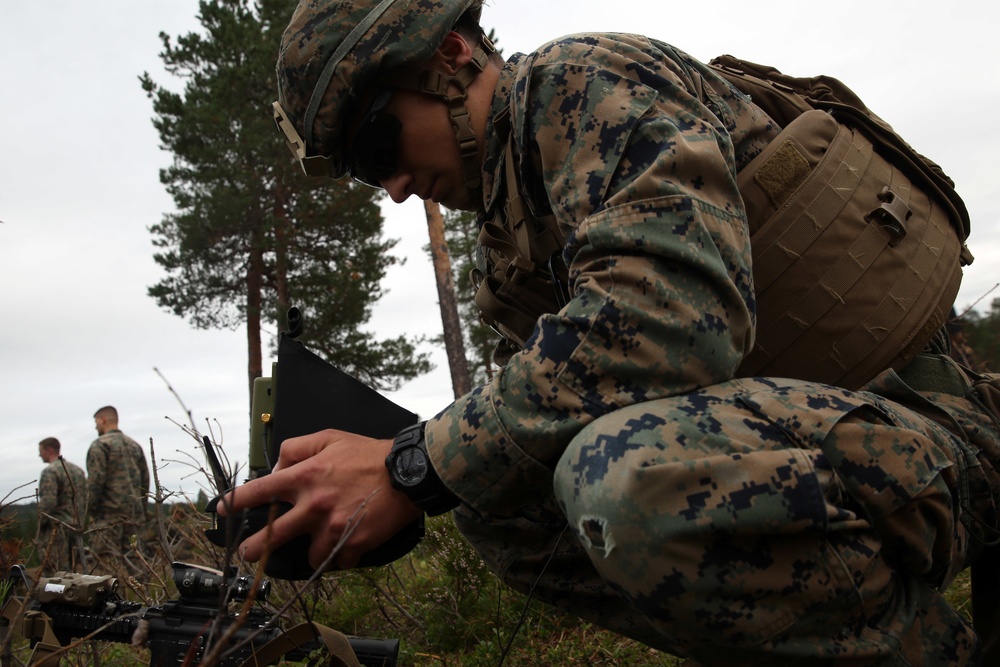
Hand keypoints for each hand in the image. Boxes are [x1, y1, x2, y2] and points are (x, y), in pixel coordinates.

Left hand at [218, 429, 421, 569]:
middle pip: (271, 536)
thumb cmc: (368, 454)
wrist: (407, 472)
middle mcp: (314, 505)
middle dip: (253, 548)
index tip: (222, 508)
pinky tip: (347, 543)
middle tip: (246, 554)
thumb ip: (297, 448)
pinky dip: (341, 554)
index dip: (235, 501)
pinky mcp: (354, 544)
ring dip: (312, 549)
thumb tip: (278, 465)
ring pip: (308, 554)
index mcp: (305, 477)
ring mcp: (333, 528)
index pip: (259, 492)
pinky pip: (338, 560)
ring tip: (319, 542)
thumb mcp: (329, 437)